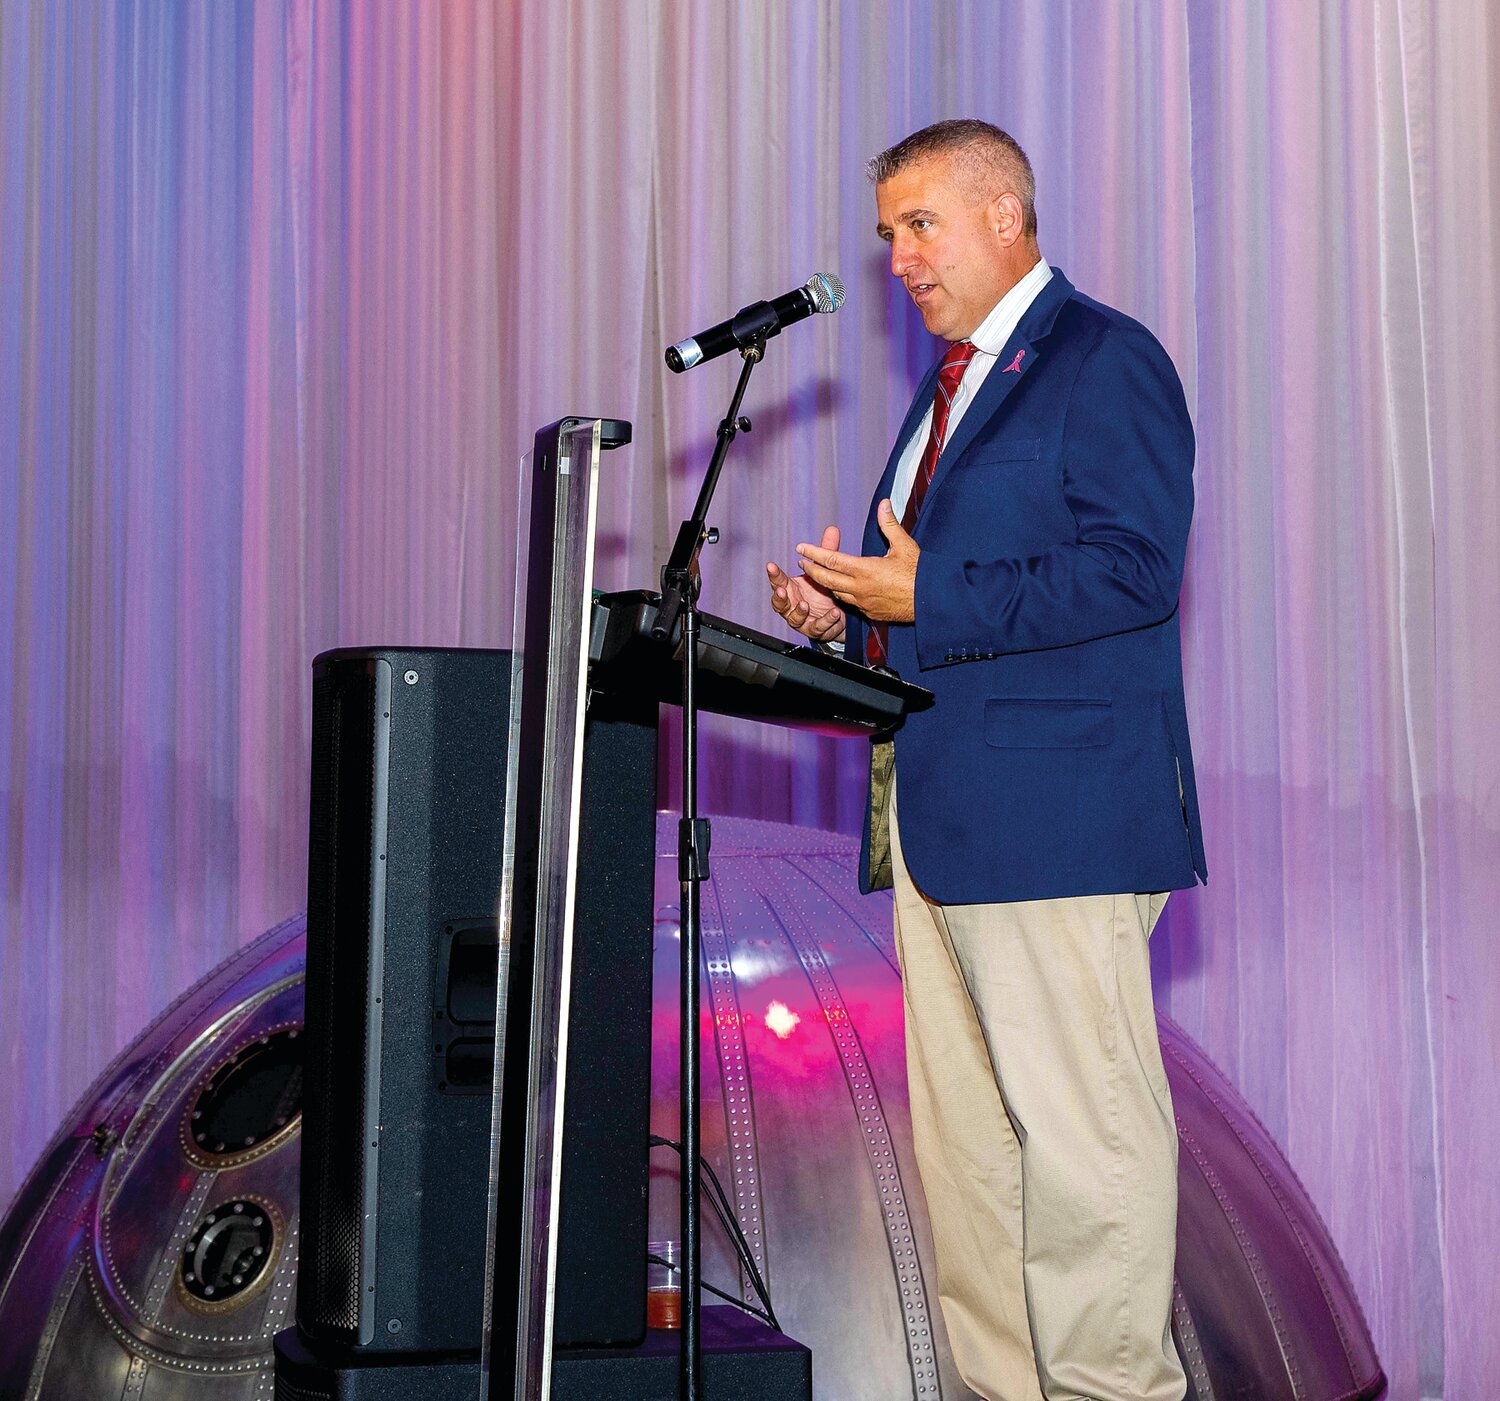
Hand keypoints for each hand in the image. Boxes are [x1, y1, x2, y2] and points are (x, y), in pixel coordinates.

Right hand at [767, 525, 846, 641]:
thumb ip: (826, 552)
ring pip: (794, 618)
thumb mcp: (824, 571)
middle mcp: (793, 604)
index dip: (774, 574)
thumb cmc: (823, 592)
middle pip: (779, 603)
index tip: (771, 565)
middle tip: (781, 591)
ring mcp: (802, 619)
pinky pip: (817, 627)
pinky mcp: (815, 629)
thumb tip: (832, 529)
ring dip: (798, 612)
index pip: (778, 580)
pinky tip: (834, 613)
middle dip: (778, 598)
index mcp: (791, 589)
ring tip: (806, 605)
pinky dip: (825, 621)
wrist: (837, 616)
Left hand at [794, 501, 917, 621]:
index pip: (831, 560)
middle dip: (812, 570)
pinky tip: (843, 589)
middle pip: (826, 580)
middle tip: (802, 562)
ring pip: (837, 593)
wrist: (932, 602)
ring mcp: (864, 603)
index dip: (814, 553)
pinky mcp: (871, 613)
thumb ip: (889, 524)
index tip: (800, 548)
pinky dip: (843, 595)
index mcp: (865, 570)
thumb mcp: (904, 545)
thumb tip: (884, 503)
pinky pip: (851, 604)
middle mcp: (860, 589)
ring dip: (826, 583)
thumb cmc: (920, 573)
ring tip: (820, 574)